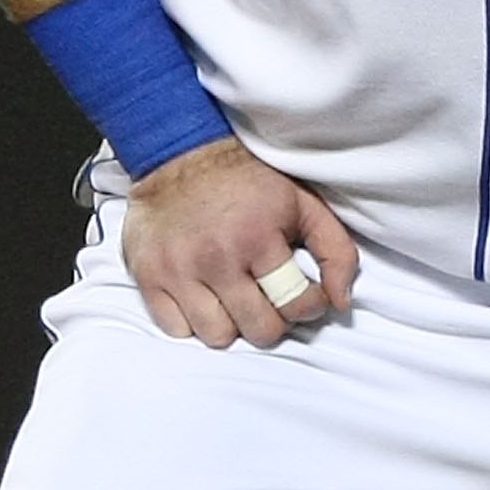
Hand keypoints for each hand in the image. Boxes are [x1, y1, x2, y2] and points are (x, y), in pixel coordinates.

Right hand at [121, 136, 358, 347]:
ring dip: (233, 325)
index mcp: (258, 238)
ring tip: (236, 299)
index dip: (309, 307)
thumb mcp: (303, 204)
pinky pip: (176, 329)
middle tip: (269, 300)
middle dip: (273, 320)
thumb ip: (335, 252)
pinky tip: (205, 298)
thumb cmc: (248, 180)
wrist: (179, 153)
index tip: (304, 296)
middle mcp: (217, 258)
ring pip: (217, 336)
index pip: (295, 305)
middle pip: (258, 330)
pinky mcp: (149, 275)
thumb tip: (341, 303)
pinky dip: (193, 322)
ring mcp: (179, 270)